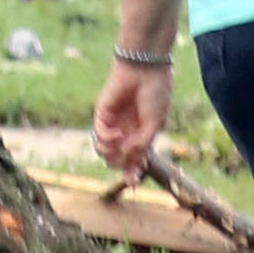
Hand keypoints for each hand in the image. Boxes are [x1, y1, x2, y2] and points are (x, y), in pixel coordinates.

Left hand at [92, 53, 173, 176]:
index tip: (133, 183)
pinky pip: (98, 135)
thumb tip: (127, 159)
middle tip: (129, 166)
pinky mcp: (102, 114)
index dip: (132, 173)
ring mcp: (114, 124)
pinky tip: (116, 135)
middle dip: (122, 167)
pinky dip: (106, 140)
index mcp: (142, 136)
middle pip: (117, 160)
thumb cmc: (155, 95)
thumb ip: (142, 144)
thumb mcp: (155, 124)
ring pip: (104, 151)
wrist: (145, 70)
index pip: (133, 161)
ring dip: (111, 155)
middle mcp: (127, 133)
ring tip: (121, 147)